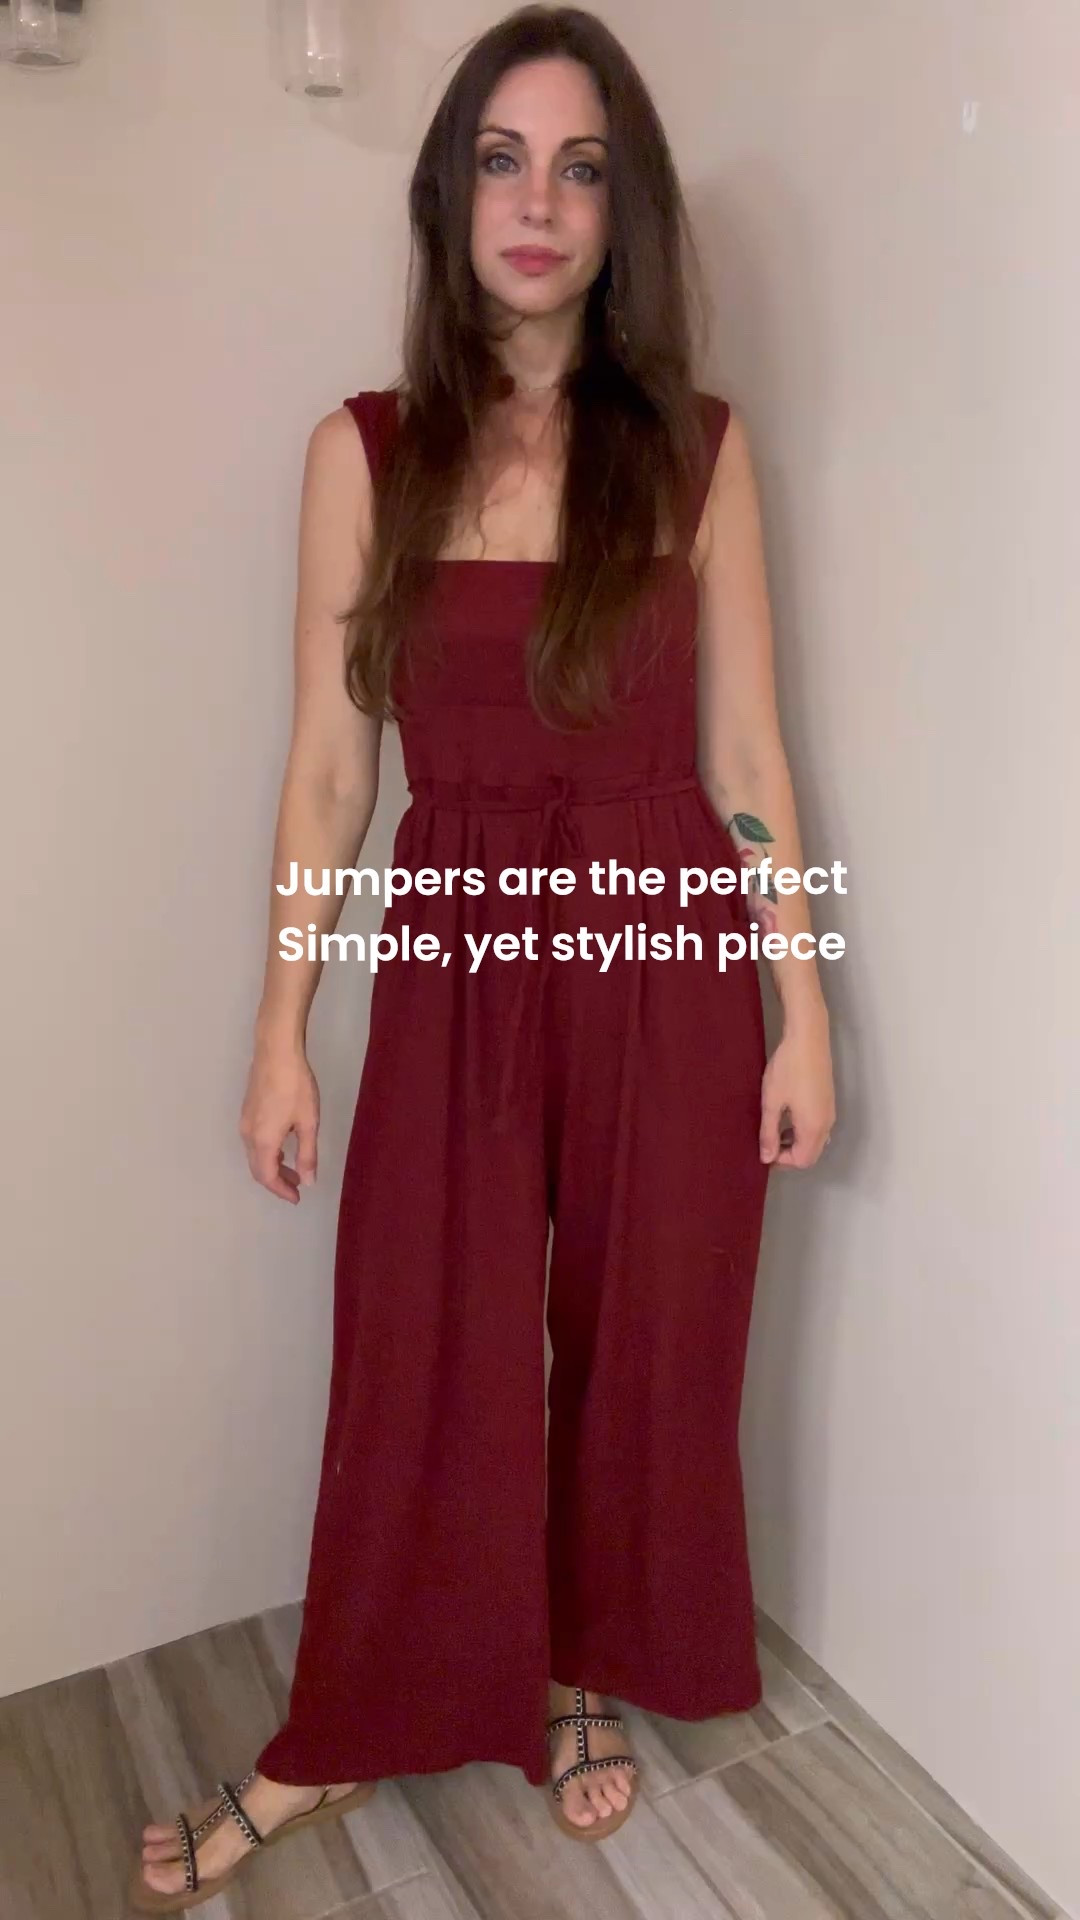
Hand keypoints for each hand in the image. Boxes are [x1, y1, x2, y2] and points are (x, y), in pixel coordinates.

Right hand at [239, 1036, 319, 1202]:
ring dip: (272, 1166)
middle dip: (276, 1181)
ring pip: (254, 1155)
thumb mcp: (308, 1122)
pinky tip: (283, 1146)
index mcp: (262, 1141)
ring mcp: (244, 1122)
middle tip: (297, 1186)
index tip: (297, 1198)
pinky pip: (253, 1142)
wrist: (275, 1051)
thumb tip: (307, 1181)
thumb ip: (307, 1154)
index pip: (267, 1177)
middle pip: (257, 1168)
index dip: (281, 1190)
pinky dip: (267, 1152)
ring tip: (293, 1168)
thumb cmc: (295, 1086)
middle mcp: (247, 1135)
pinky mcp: (246, 1110)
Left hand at [759, 1009, 834, 1168]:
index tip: (763, 1151)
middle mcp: (827, 1124)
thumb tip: (767, 1158)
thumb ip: (769, 1132)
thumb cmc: (787, 1069)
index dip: (782, 1161)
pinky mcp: (829, 1100)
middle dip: (789, 1154)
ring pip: (816, 1141)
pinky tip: (787, 1115)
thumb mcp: (772, 1102)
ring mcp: (830, 1112)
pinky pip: (818, 1127)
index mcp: (813, 1128)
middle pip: (811, 1154)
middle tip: (768, 1143)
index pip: (801, 1160)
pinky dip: (803, 1130)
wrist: (808, 1037)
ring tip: (774, 1129)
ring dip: (796, 1142)